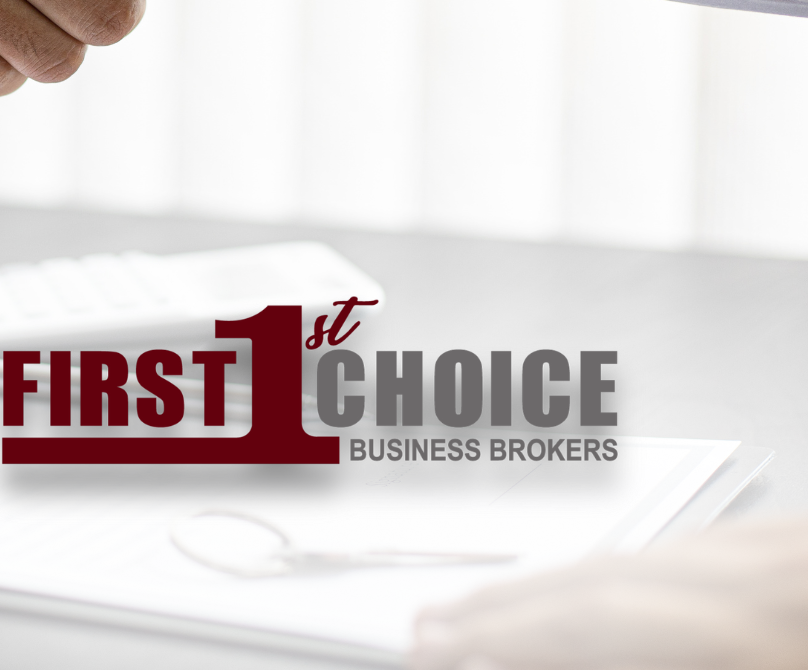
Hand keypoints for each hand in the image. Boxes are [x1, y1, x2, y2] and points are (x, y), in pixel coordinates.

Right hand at [409, 516, 807, 669]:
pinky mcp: (797, 546)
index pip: (594, 617)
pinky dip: (626, 569)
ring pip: (642, 553)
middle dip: (507, 605)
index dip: (503, 634)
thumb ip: (625, 661)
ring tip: (487, 611)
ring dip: (556, 584)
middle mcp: (770, 572)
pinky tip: (589, 584)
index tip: (437, 647)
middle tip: (432, 629)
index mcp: (758, 630)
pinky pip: (693, 545)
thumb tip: (519, 658)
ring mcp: (786, 550)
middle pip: (603, 576)